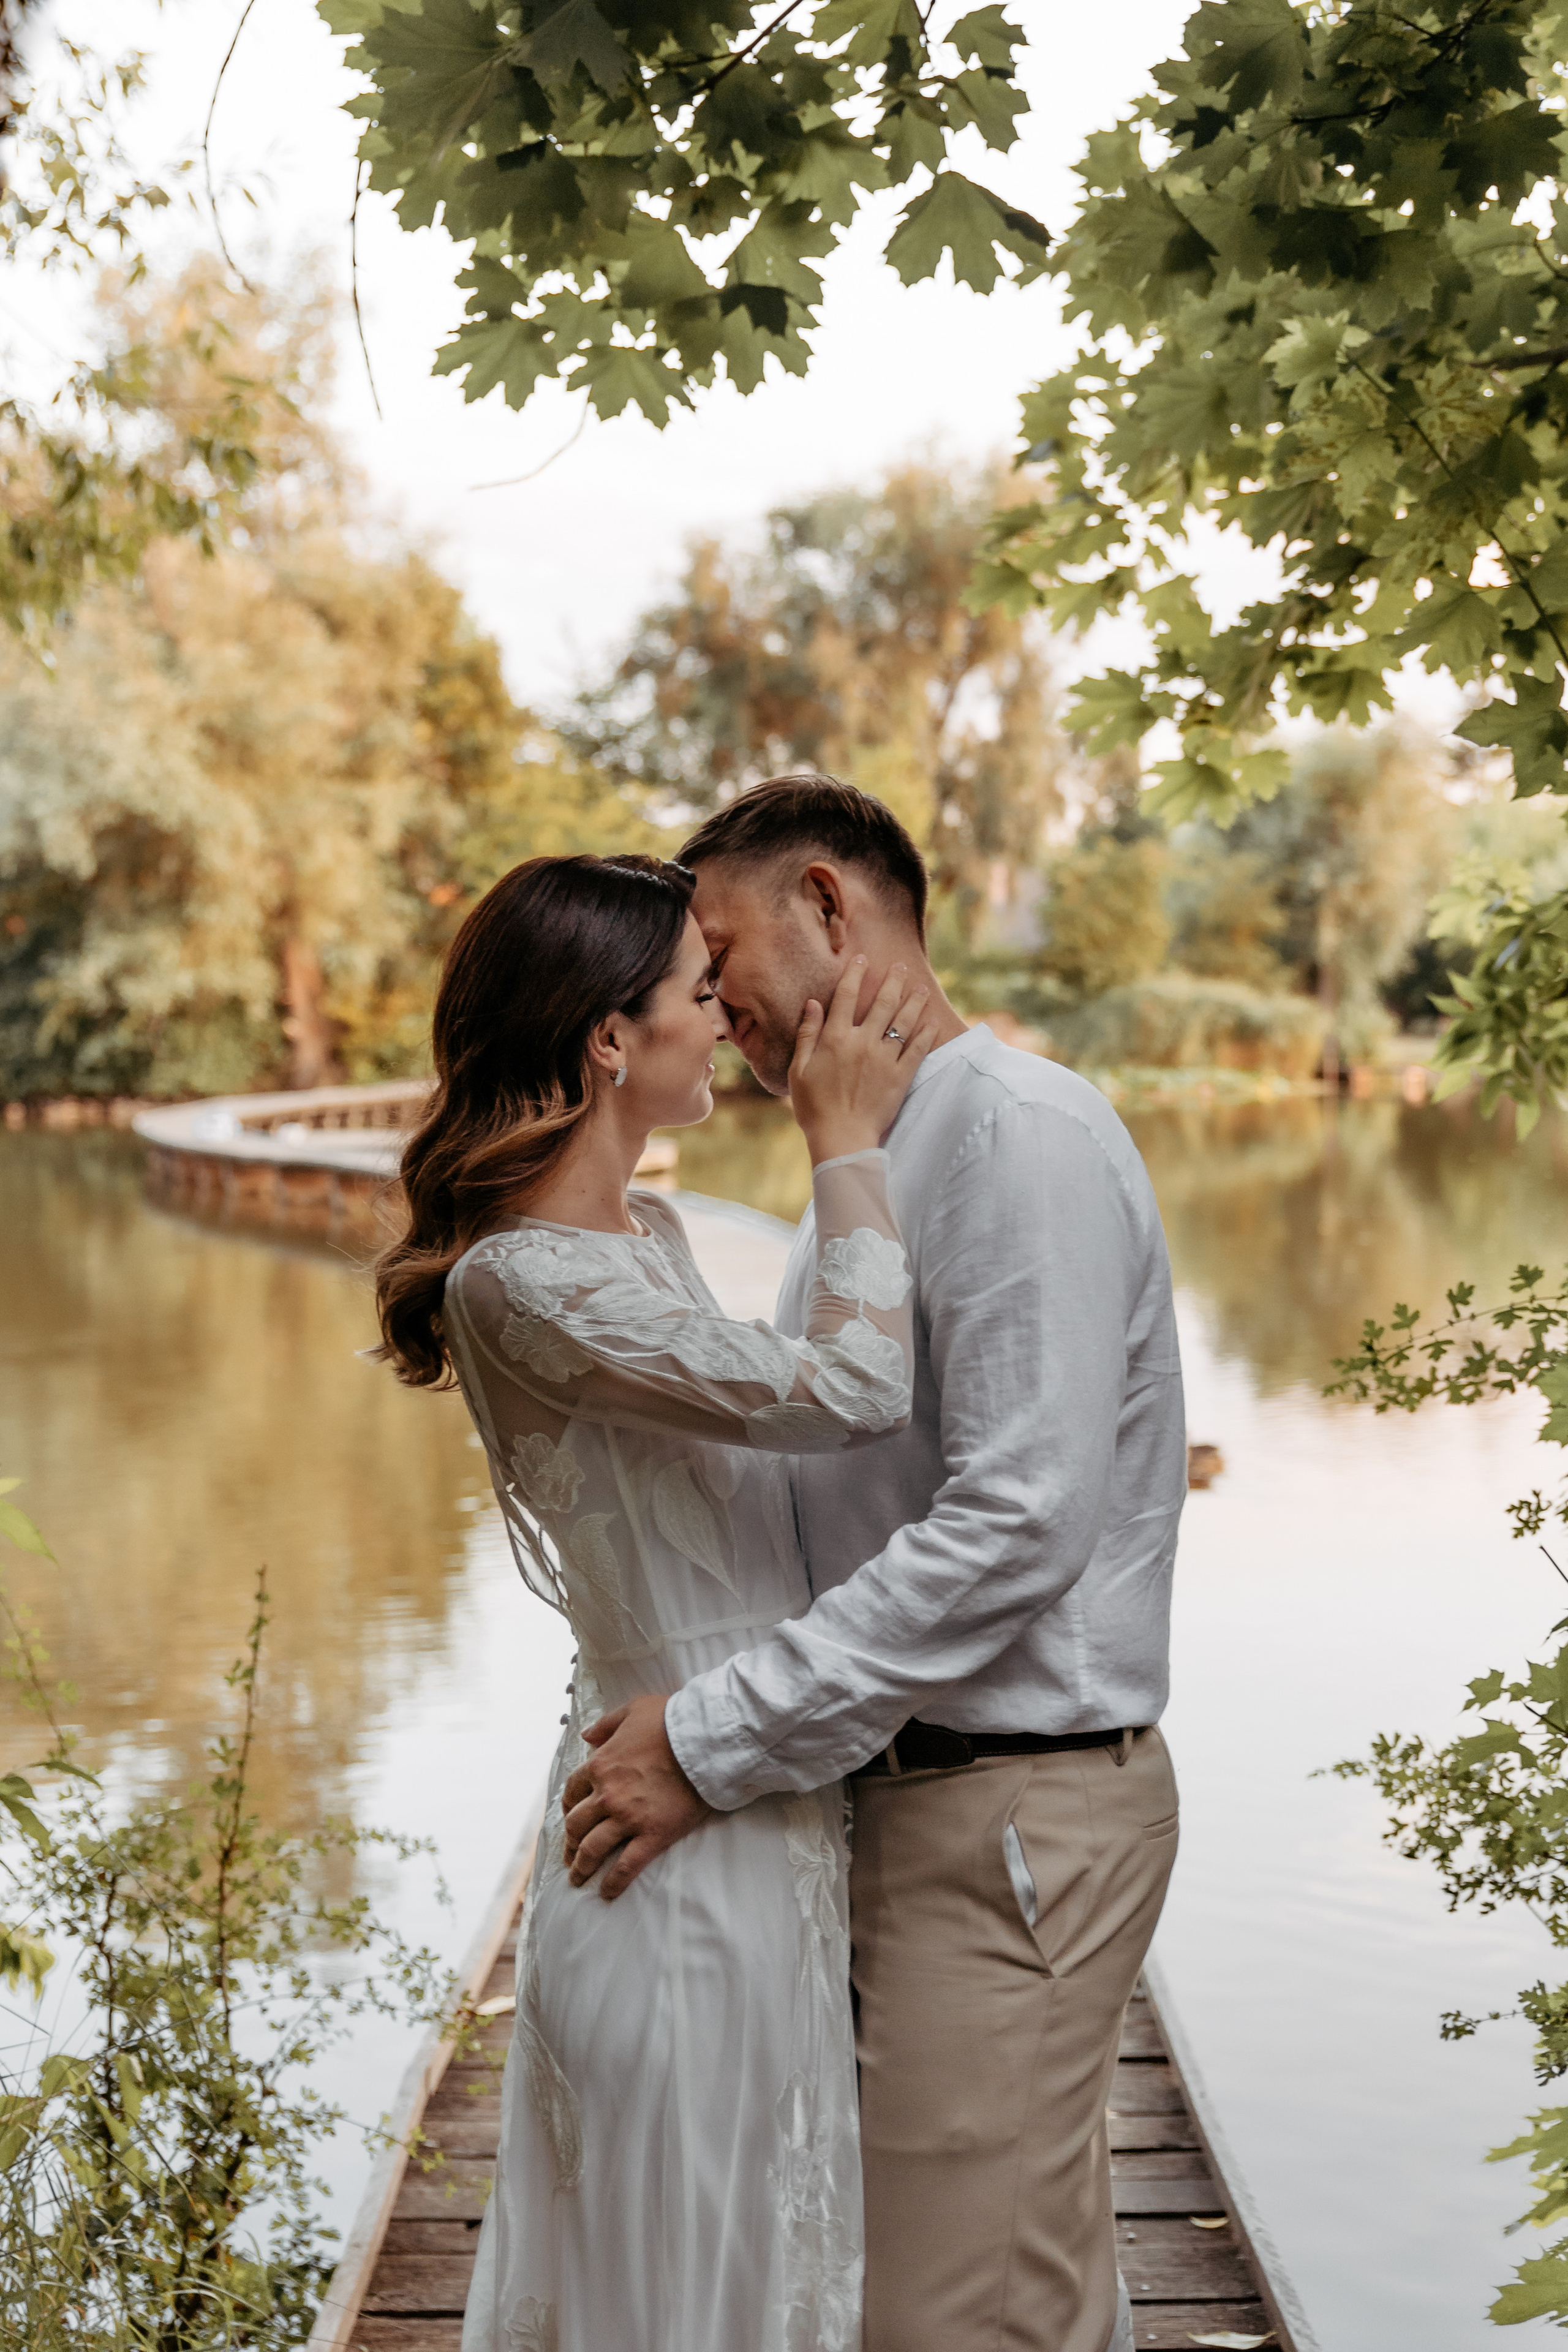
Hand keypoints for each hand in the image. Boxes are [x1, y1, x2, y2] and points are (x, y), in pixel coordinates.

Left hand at [561, 1694, 714, 1899]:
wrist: (704, 1739)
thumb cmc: (671, 1720)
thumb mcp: (632, 1709)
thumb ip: (606, 1724)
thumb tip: (586, 1736)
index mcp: (600, 1764)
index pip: (572, 1791)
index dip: (567, 1806)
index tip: (569, 1816)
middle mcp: (607, 1794)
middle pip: (576, 1824)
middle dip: (570, 1842)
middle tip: (570, 1855)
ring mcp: (628, 1817)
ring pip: (593, 1849)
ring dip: (582, 1867)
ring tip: (578, 1878)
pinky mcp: (652, 1835)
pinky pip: (626, 1866)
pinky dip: (613, 1882)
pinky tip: (607, 1893)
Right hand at [789, 957, 937, 1164]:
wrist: (841, 1139)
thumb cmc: (814, 1108)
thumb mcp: (799, 1070)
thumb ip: (807, 1034)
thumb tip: (813, 1003)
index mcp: (835, 1039)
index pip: (845, 996)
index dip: (854, 974)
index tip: (863, 959)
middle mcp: (862, 1042)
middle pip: (882, 1002)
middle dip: (893, 981)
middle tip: (902, 967)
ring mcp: (884, 1059)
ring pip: (903, 1021)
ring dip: (914, 1001)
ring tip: (922, 988)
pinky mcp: (901, 1076)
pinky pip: (918, 1049)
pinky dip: (927, 1033)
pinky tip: (932, 1021)